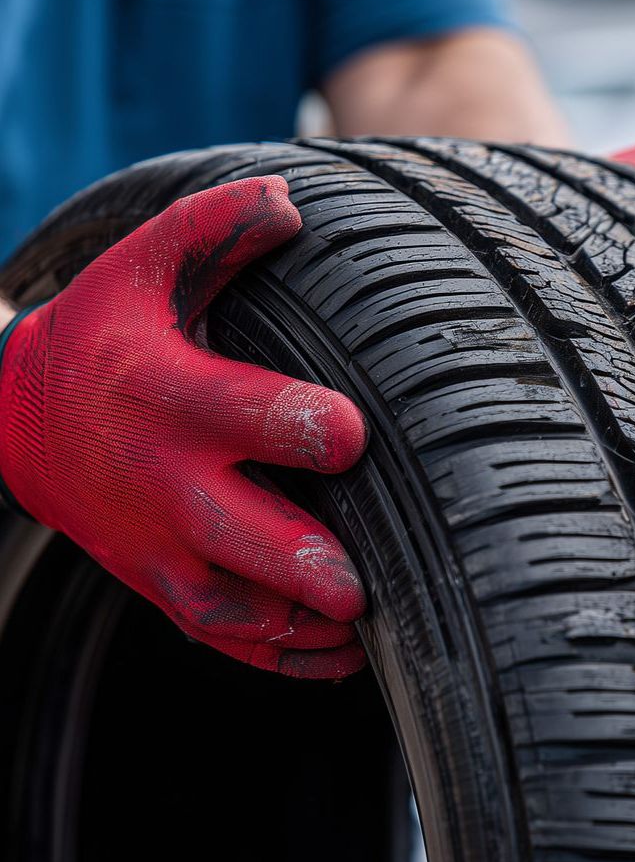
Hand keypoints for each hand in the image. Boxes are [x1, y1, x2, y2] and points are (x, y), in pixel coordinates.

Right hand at [0, 177, 368, 677]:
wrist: (20, 425)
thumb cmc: (99, 339)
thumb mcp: (141, 268)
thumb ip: (213, 229)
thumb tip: (293, 203)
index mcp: (173, 400)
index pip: (253, 419)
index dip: (312, 429)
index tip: (353, 435)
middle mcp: (168, 485)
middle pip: (245, 540)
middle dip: (308, 566)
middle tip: (361, 583)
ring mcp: (163, 549)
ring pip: (240, 612)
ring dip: (308, 628)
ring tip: (373, 628)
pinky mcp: (165, 588)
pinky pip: (227, 641)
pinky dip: (284, 659)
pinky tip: (338, 656)